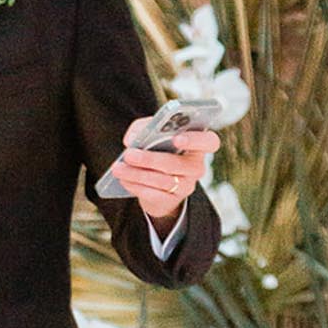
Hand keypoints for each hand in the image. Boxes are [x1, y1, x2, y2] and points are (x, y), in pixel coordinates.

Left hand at [106, 122, 220, 227]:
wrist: (157, 179)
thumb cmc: (157, 147)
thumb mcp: (152, 133)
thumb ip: (143, 128)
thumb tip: (132, 139)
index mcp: (197, 145)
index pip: (209, 142)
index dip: (195, 140)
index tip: (176, 138)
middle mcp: (196, 166)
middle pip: (177, 164)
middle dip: (150, 159)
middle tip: (129, 154)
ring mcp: (187, 185)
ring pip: (162, 181)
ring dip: (136, 174)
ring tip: (118, 168)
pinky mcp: (173, 199)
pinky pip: (154, 194)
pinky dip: (136, 186)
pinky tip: (123, 180)